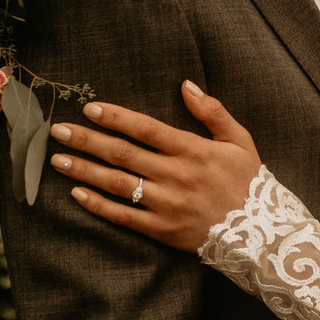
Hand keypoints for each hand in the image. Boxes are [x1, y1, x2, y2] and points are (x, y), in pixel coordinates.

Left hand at [53, 82, 262, 251]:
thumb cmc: (249, 183)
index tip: (90, 108)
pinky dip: (98, 206)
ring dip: (84, 170)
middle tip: (57, 131)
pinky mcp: (162, 230)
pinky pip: (123, 217)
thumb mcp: (240, 140)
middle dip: (87, 140)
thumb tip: (186, 85)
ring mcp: (166, 205)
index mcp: (192, 150)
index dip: (116, 117)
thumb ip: (213, 111)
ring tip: (57, 160)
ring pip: (117, 184)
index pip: (145, 129)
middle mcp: (175, 176)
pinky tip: (77, 194)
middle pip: (122, 154)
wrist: (261, 234)